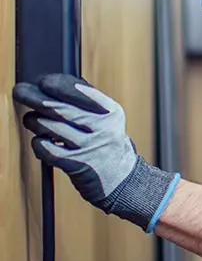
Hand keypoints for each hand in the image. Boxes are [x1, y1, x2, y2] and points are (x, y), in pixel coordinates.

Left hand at [13, 74, 179, 231]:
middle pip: (60, 107)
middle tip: (21, 92)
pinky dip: (39, 143)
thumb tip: (55, 83)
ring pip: (50, 126)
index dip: (57, 83)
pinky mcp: (76, 164)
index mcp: (110, 111)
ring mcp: (89, 146)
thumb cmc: (108, 145)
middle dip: (34, 97)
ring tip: (33, 120)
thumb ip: (87, 101)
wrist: (122, 179)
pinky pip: (46, 148)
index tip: (42, 81)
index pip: (80, 90)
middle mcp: (102, 127)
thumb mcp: (108, 119)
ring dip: (34, 121)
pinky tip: (42, 141)